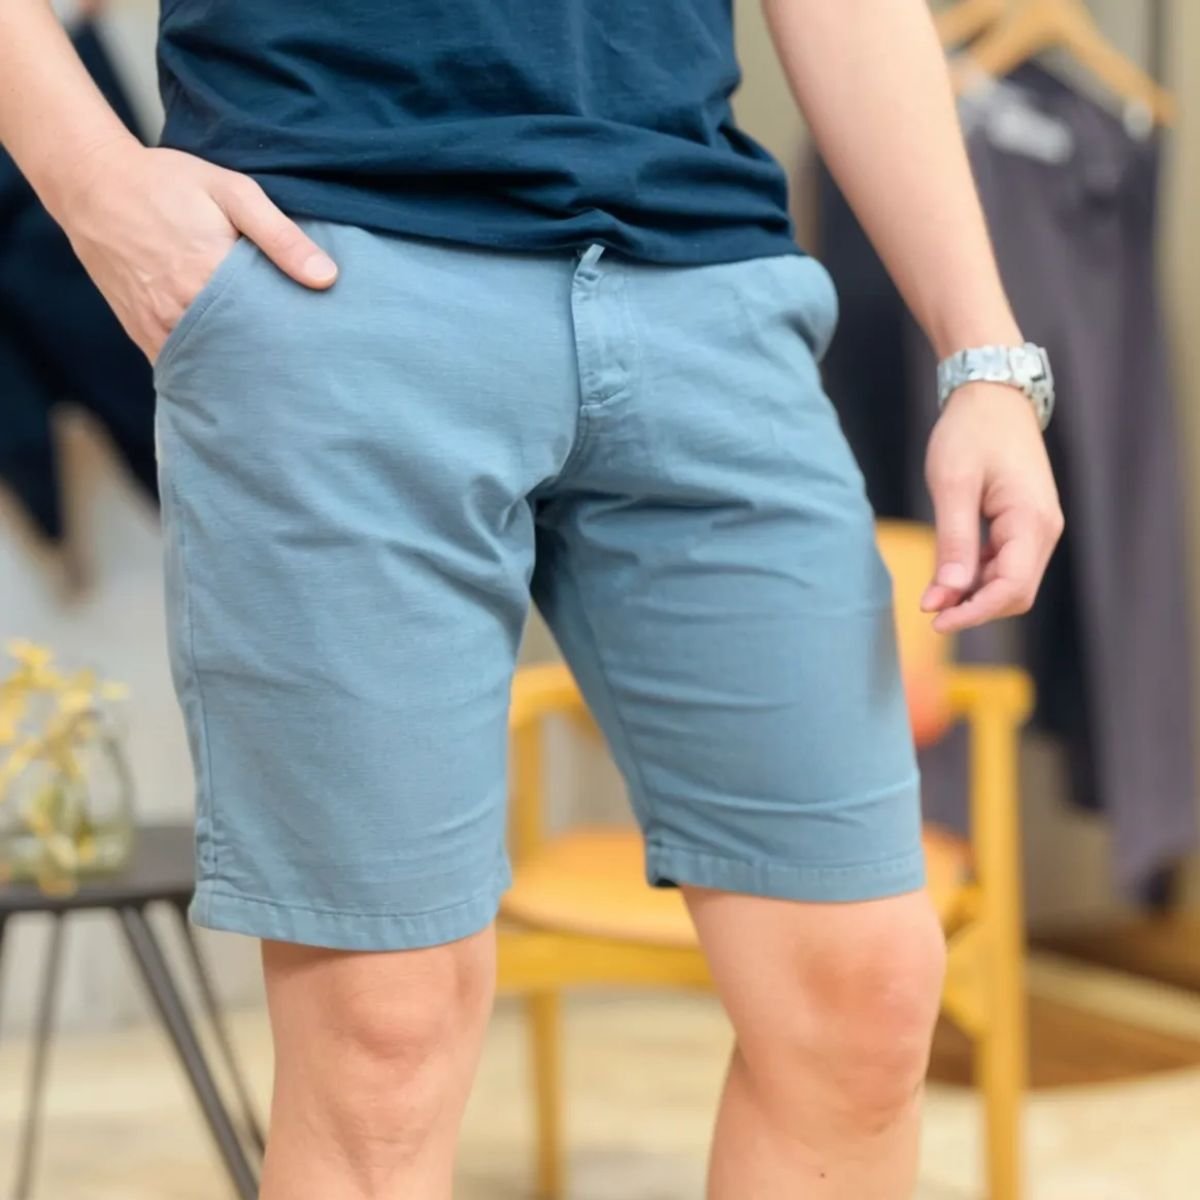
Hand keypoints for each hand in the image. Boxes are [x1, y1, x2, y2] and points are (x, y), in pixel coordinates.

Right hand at [60, 138, 336, 360]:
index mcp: (211, 276)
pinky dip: (206, 373)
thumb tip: (327, 278)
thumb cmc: (167, 183)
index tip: (320, 350)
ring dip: (240, 373)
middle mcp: (182, 309)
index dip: (296, 343)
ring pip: (211, 367)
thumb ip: (281, 236)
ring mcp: (158, 326)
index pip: (269, 329)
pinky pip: (180, 366)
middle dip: (273, 364)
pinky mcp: (141, 332)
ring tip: (274, 378)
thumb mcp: (233, 192)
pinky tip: (232, 377)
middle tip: (305, 372)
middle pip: (243, 355)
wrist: (93, 183)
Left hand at [921, 382, 1063, 633]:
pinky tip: (947, 574)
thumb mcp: (952, 485)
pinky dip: (977, 575)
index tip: (935, 621)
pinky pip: (1006, 563)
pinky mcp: (1025, 523)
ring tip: (932, 594)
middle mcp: (1044, 530)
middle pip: (1015, 593)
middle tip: (928, 609)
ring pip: (1010, 581)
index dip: (974, 612)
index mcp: (1032, 521)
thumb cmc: (970, 432)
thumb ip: (953, 541)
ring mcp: (1038, 527)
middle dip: (973, 607)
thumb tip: (947, 594)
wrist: (992, 395)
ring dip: (973, 593)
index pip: (1011, 589)